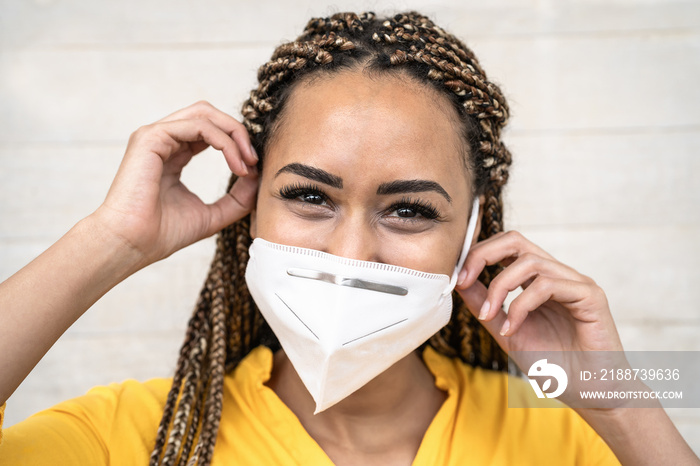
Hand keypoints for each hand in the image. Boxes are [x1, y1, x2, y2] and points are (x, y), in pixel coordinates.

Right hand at [91, 101, 258, 267]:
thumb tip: (258, 178)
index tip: (254, 168)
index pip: (209, 131)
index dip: (236, 143)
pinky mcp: (151, 138)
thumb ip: (237, 198)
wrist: (132, 244)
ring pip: (205, 114)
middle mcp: (163, 140)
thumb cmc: (162, 234)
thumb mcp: (212, 215)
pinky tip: (236, 165)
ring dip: (234, 135)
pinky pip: (198, 126)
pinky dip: (224, 142)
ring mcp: (155, 136)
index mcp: (173, 154)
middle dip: (238, 132)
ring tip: (247, 163)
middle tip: (254, 160)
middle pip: (208, 115)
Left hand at [456, 230, 623, 358]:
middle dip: (484, 255)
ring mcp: (576, 282)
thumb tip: (460, 282)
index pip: (507, 247)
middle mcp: (558, 275)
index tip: (457, 277)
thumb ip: (486, 305)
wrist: (588, 393)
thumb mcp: (507, 331)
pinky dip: (521, 305)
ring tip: (488, 315)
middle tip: (463, 279)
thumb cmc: (553, 364)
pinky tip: (513, 328)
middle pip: (517, 241)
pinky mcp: (591, 296)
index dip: (479, 254)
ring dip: (499, 287)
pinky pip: (549, 285)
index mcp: (538, 280)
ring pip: (530, 263)